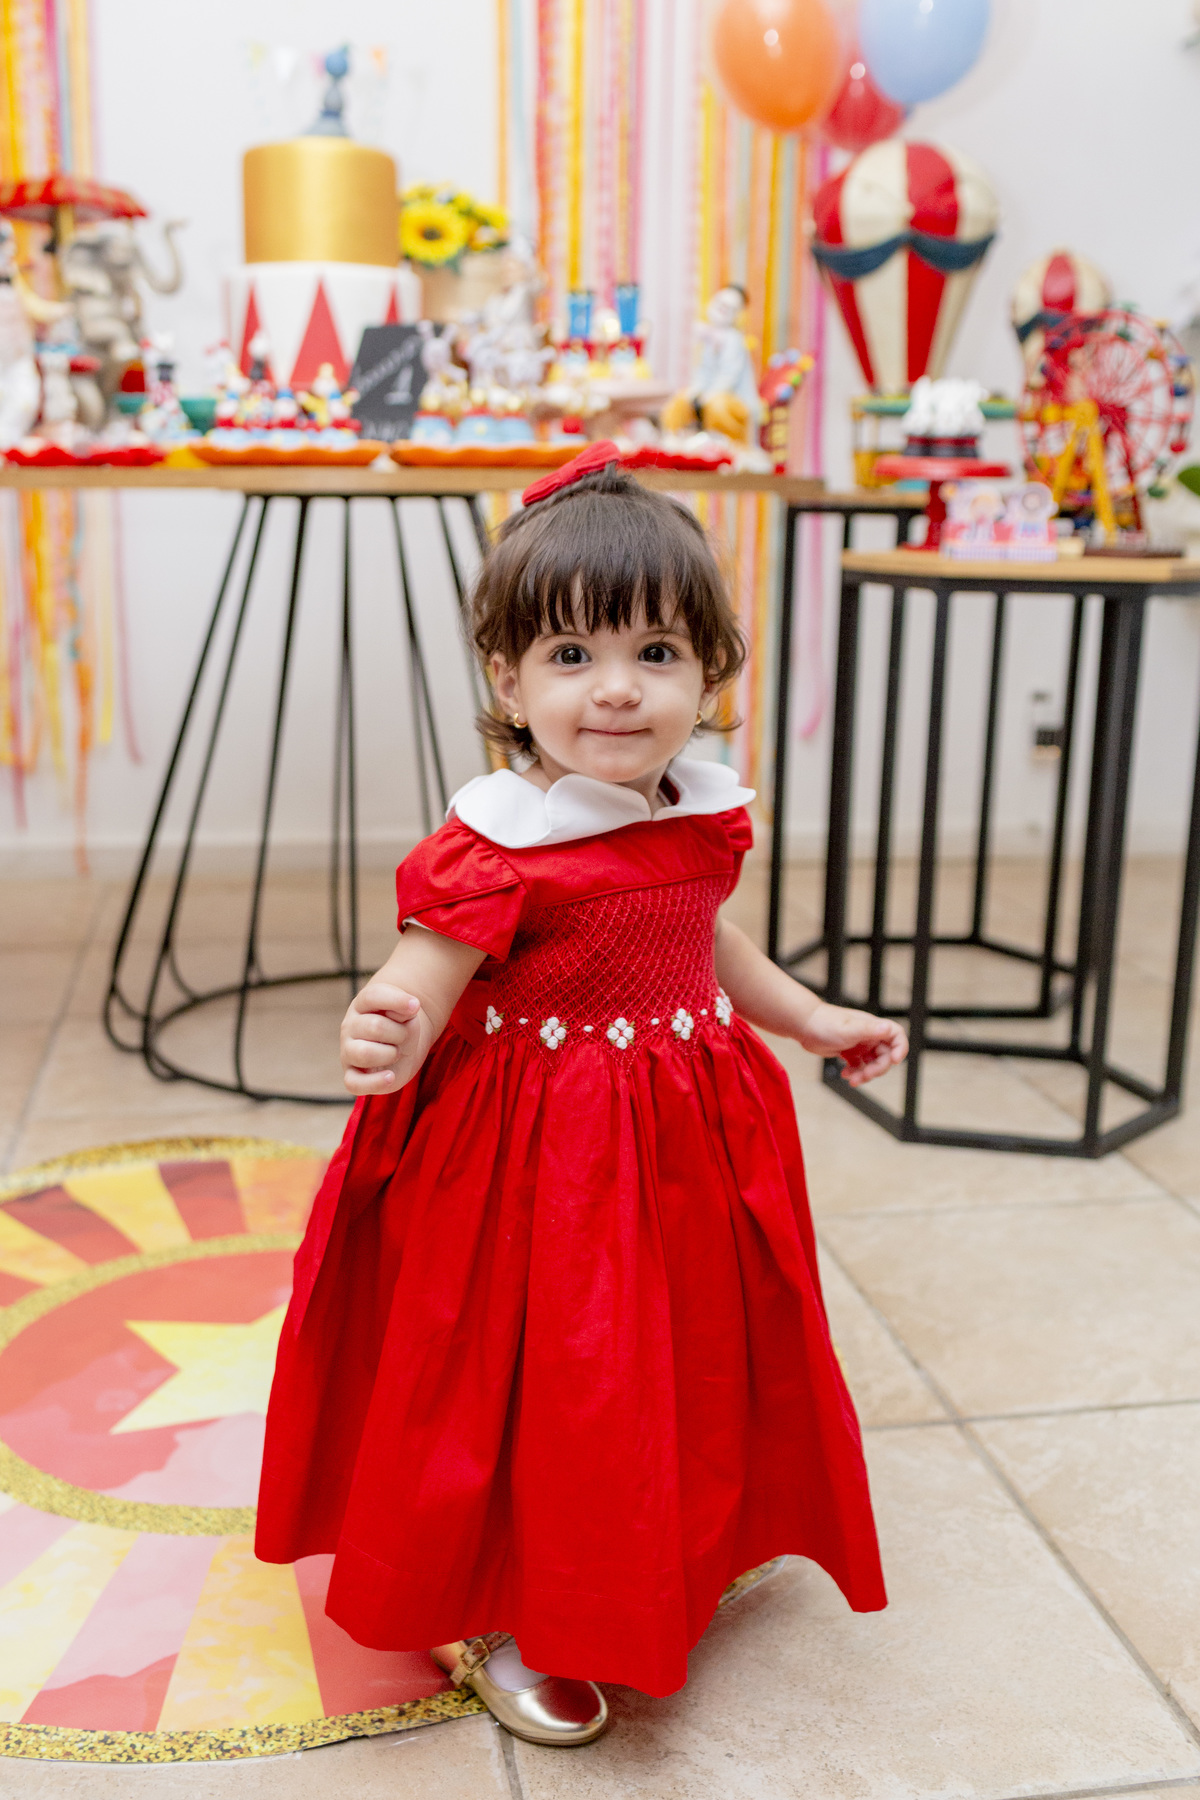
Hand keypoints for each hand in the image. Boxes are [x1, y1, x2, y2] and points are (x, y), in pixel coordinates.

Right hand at [340, 981, 429, 1096]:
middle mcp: (350, 1026)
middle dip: (400, 1033)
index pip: (373, 996)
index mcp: (362, 1005)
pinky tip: (390, 1076)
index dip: (396, 1000)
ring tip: (396, 1053)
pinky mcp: (351, 1075)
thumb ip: (405, 1010)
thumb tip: (408, 1009)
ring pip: (364, 1053)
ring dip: (390, 1054)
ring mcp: (348, 1052)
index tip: (415, 1006)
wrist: (400, 1045)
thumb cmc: (400, 1025)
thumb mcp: (408, 1013)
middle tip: (404, 1037)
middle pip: (375, 1026)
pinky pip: (354, 1084)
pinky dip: (375, 1082)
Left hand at [798, 1002, 907, 1087]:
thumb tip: (888, 1028)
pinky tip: (845, 1074)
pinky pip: (859, 1066)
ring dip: (865, 1074)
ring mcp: (860, 1044)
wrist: (804, 1026)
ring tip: (852, 1079)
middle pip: (885, 1056)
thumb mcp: (849, 1029)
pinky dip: (855, 1073)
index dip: (900, 1048)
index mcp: (873, 1027)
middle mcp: (869, 1035)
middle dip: (877, 1069)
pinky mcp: (849, 1052)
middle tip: (863, 1076)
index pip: (896, 1035)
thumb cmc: (825, 1023)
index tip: (894, 1061)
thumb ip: (869, 1030)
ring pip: (872, 1064)